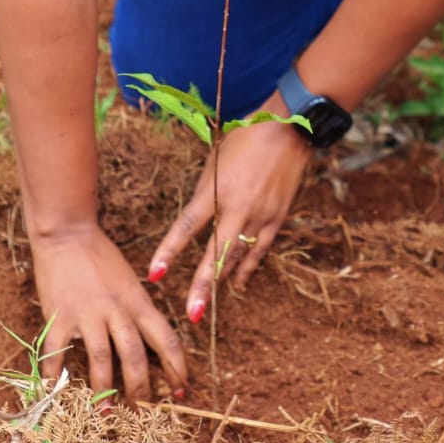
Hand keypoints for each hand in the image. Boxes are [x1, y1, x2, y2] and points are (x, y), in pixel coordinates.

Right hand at [30, 224, 187, 404]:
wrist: (69, 234)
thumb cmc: (102, 259)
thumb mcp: (130, 284)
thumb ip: (138, 313)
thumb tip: (151, 347)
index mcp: (139, 302)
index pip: (167, 339)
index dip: (177, 368)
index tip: (182, 390)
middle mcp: (117, 310)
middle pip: (135, 356)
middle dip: (142, 388)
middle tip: (145, 412)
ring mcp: (87, 314)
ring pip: (101, 360)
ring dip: (104, 391)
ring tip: (106, 414)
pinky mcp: (59, 316)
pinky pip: (58, 353)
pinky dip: (56, 377)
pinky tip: (55, 394)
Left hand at [148, 115, 312, 323]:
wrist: (289, 129)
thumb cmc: (246, 138)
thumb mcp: (215, 160)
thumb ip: (205, 192)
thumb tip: (198, 218)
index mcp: (216, 189)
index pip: (187, 226)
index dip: (169, 251)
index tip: (154, 274)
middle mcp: (238, 207)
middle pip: (216, 254)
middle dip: (202, 286)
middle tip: (191, 313)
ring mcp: (260, 215)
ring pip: (238, 256)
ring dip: (221, 280)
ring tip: (204, 304)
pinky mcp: (277, 217)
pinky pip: (259, 249)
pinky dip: (247, 267)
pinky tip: (238, 282)